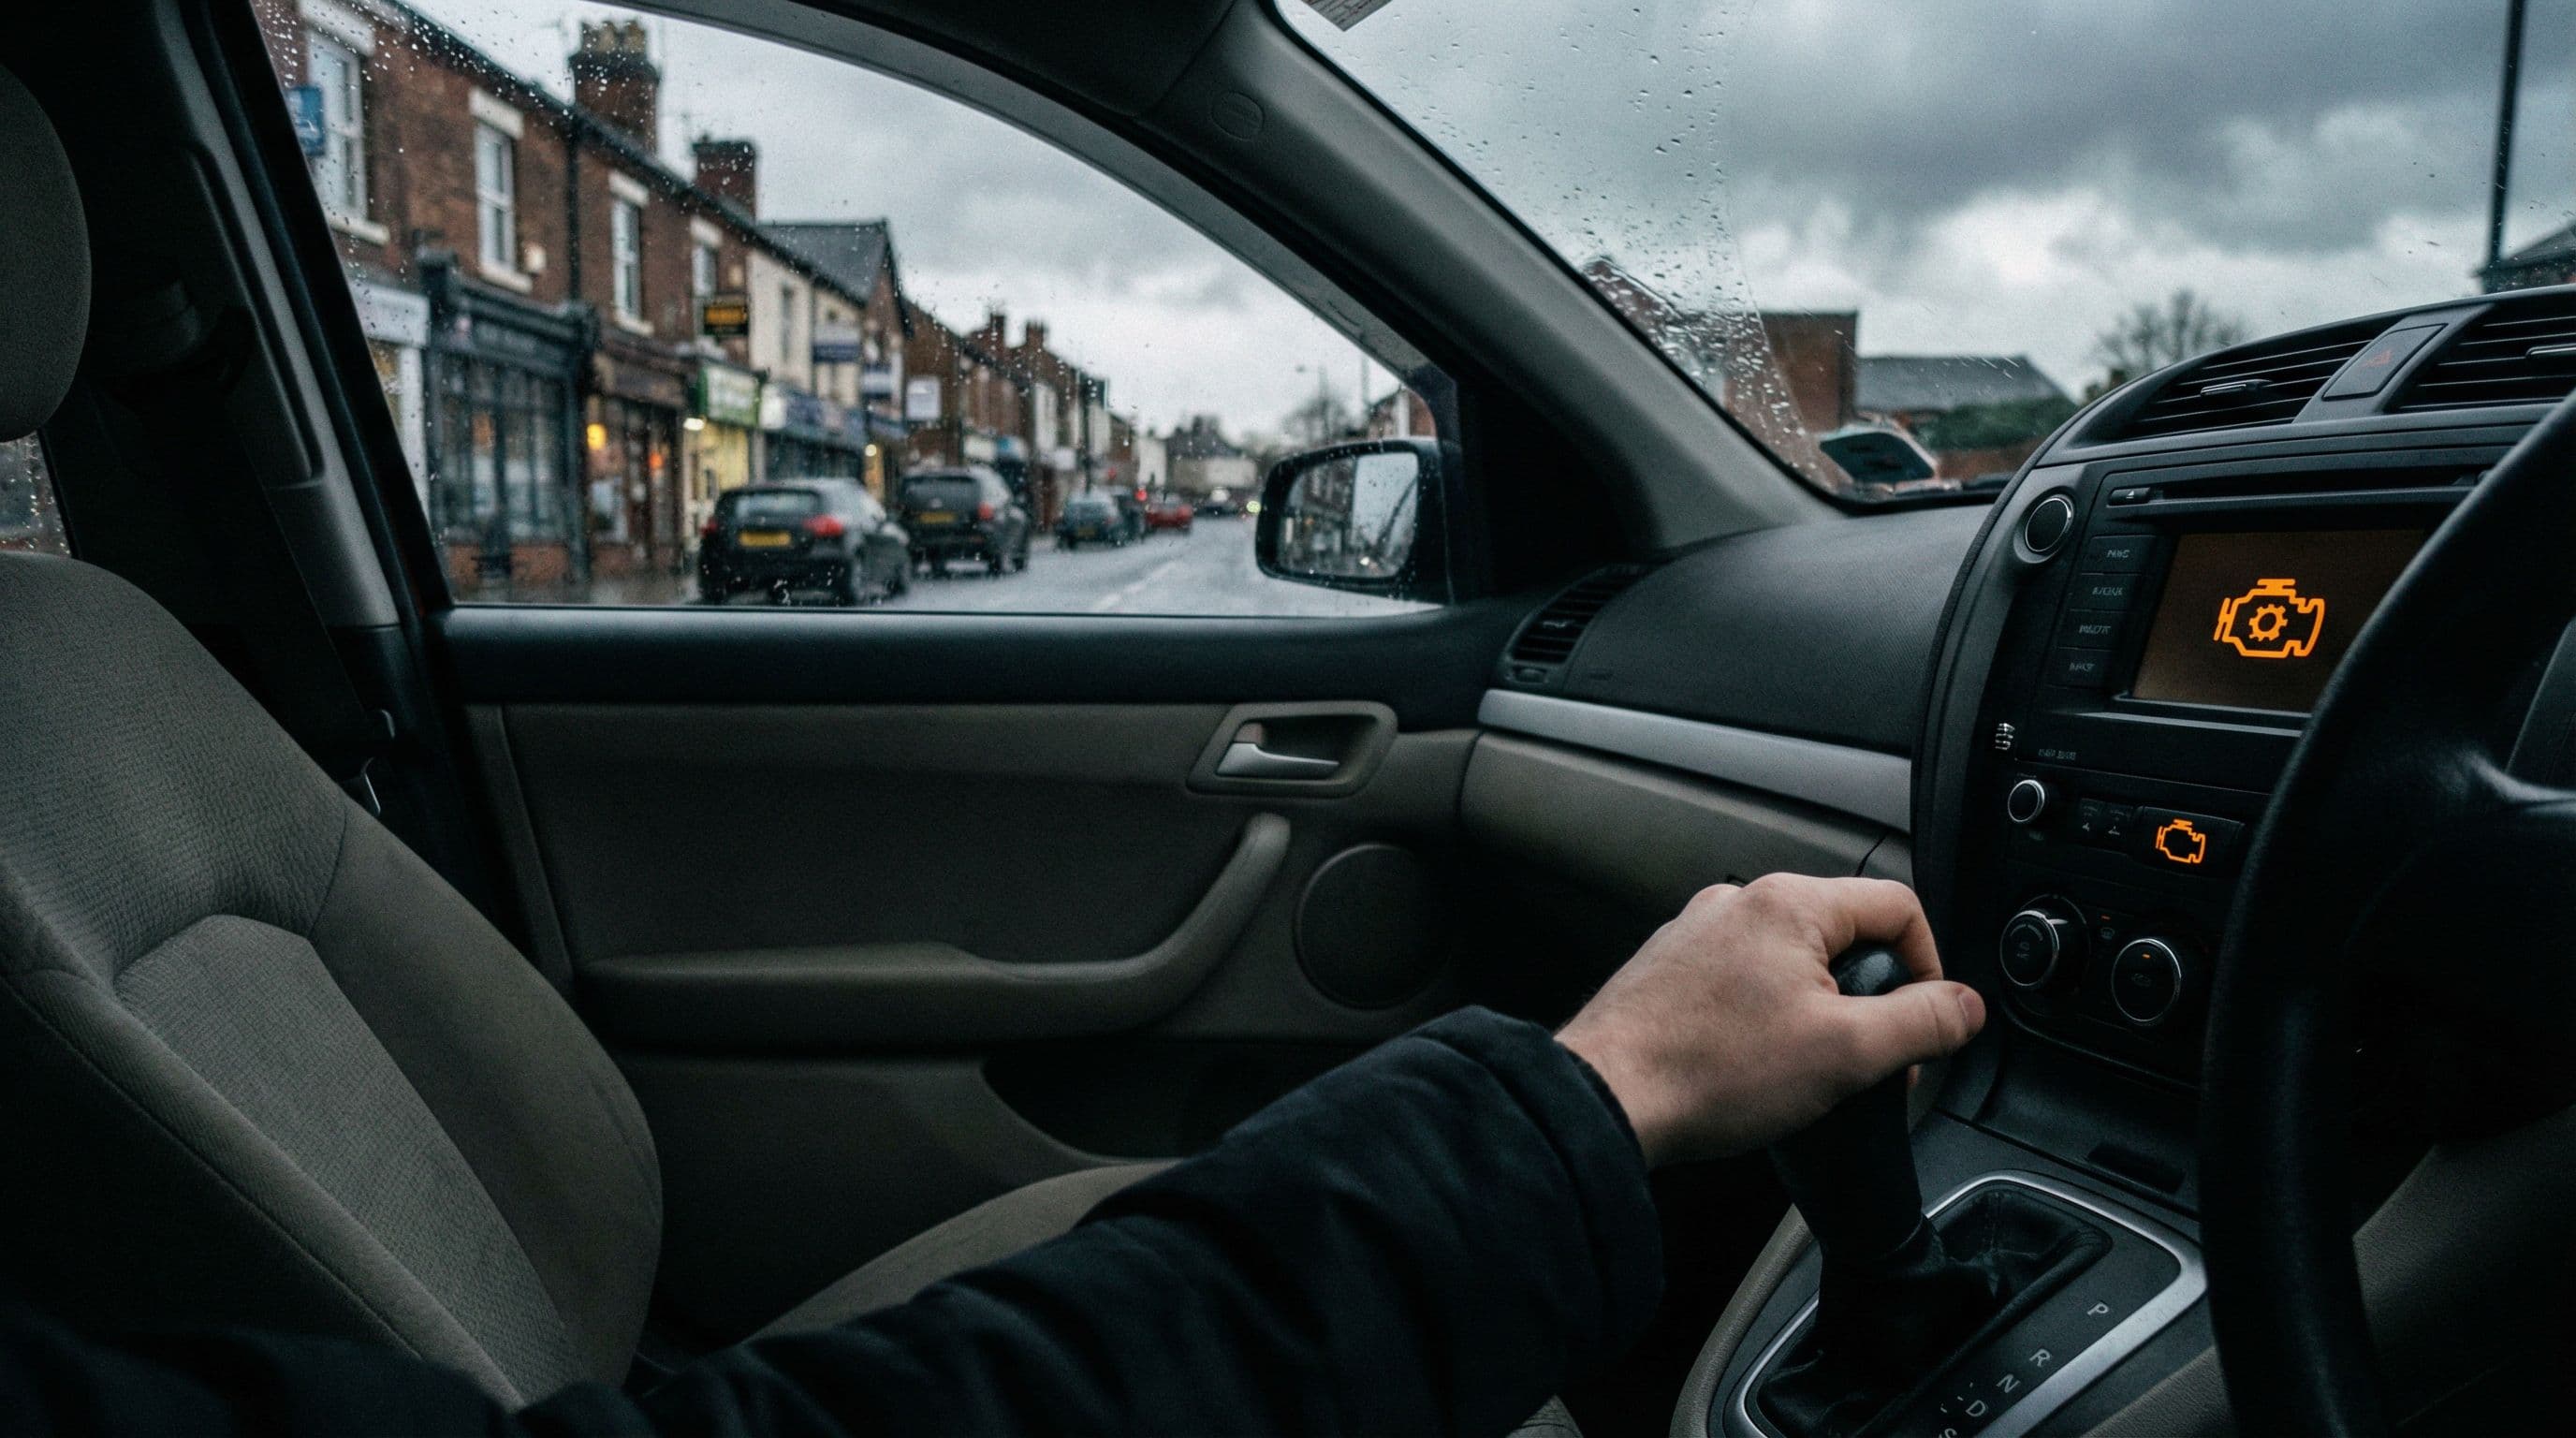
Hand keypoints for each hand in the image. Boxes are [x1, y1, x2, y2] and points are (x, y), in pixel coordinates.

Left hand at [1555, 874, 1984, 1166]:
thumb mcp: (1847, 1052)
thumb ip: (1922, 1022)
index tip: (1926, 1020)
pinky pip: (1744, 983)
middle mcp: (1738, 903)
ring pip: (1792, 963)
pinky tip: (1755, 1068)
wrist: (1605, 1099)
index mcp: (1787, 904)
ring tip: (1809, 1073)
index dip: (1929, 965)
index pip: (1896, 906)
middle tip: (1870, 1061)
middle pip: (1844, 935)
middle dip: (1870, 998)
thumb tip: (1966, 1007)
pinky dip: (1766, 1019)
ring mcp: (1698, 936)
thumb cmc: (1711, 1071)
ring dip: (1818, 1013)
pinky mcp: (1670, 972)